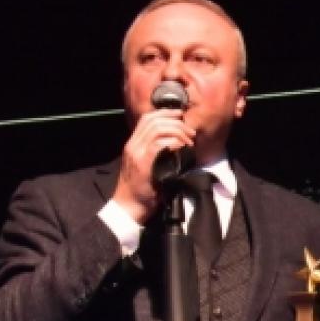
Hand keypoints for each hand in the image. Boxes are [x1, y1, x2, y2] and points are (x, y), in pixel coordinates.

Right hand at [113, 109, 195, 223]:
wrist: (129, 207)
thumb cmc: (141, 190)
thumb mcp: (147, 167)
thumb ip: (156, 153)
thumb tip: (175, 145)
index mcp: (133, 144)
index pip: (147, 119)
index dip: (165, 113)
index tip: (180, 117)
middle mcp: (133, 145)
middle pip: (154, 120)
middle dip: (176, 122)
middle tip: (190, 132)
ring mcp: (137, 153)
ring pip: (158, 129)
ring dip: (177, 132)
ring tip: (188, 142)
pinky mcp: (143, 163)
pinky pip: (159, 144)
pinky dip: (173, 143)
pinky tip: (181, 148)